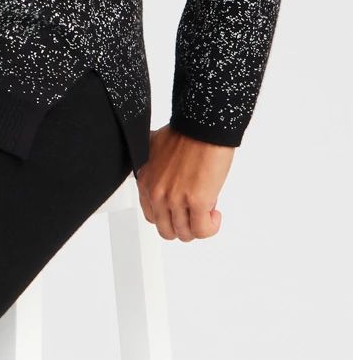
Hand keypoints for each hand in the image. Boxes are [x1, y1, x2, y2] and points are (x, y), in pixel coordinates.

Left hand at [135, 123, 233, 240]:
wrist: (202, 127)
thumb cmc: (186, 134)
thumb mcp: (156, 151)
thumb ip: (155, 170)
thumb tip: (163, 177)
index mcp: (146, 180)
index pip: (151, 215)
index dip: (170, 215)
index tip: (181, 208)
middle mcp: (156, 192)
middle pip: (166, 230)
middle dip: (183, 225)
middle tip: (194, 213)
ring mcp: (175, 199)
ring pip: (184, 234)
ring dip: (198, 226)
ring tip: (206, 210)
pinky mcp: (196, 202)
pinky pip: (202, 231)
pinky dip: (211, 227)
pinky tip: (214, 213)